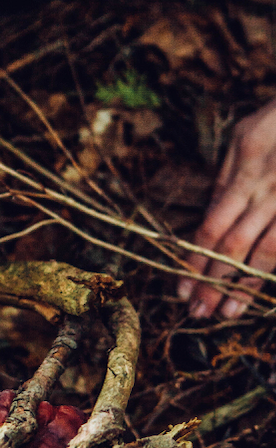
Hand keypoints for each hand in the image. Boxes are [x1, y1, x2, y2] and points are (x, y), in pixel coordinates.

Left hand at [178, 96, 275, 317]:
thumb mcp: (244, 136)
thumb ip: (227, 176)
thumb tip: (211, 211)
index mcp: (244, 174)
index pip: (212, 227)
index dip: (194, 260)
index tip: (181, 287)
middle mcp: (266, 192)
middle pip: (234, 247)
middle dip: (213, 282)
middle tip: (198, 312)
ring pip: (267, 253)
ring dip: (245, 286)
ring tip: (228, 311)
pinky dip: (275, 271)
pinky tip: (265, 292)